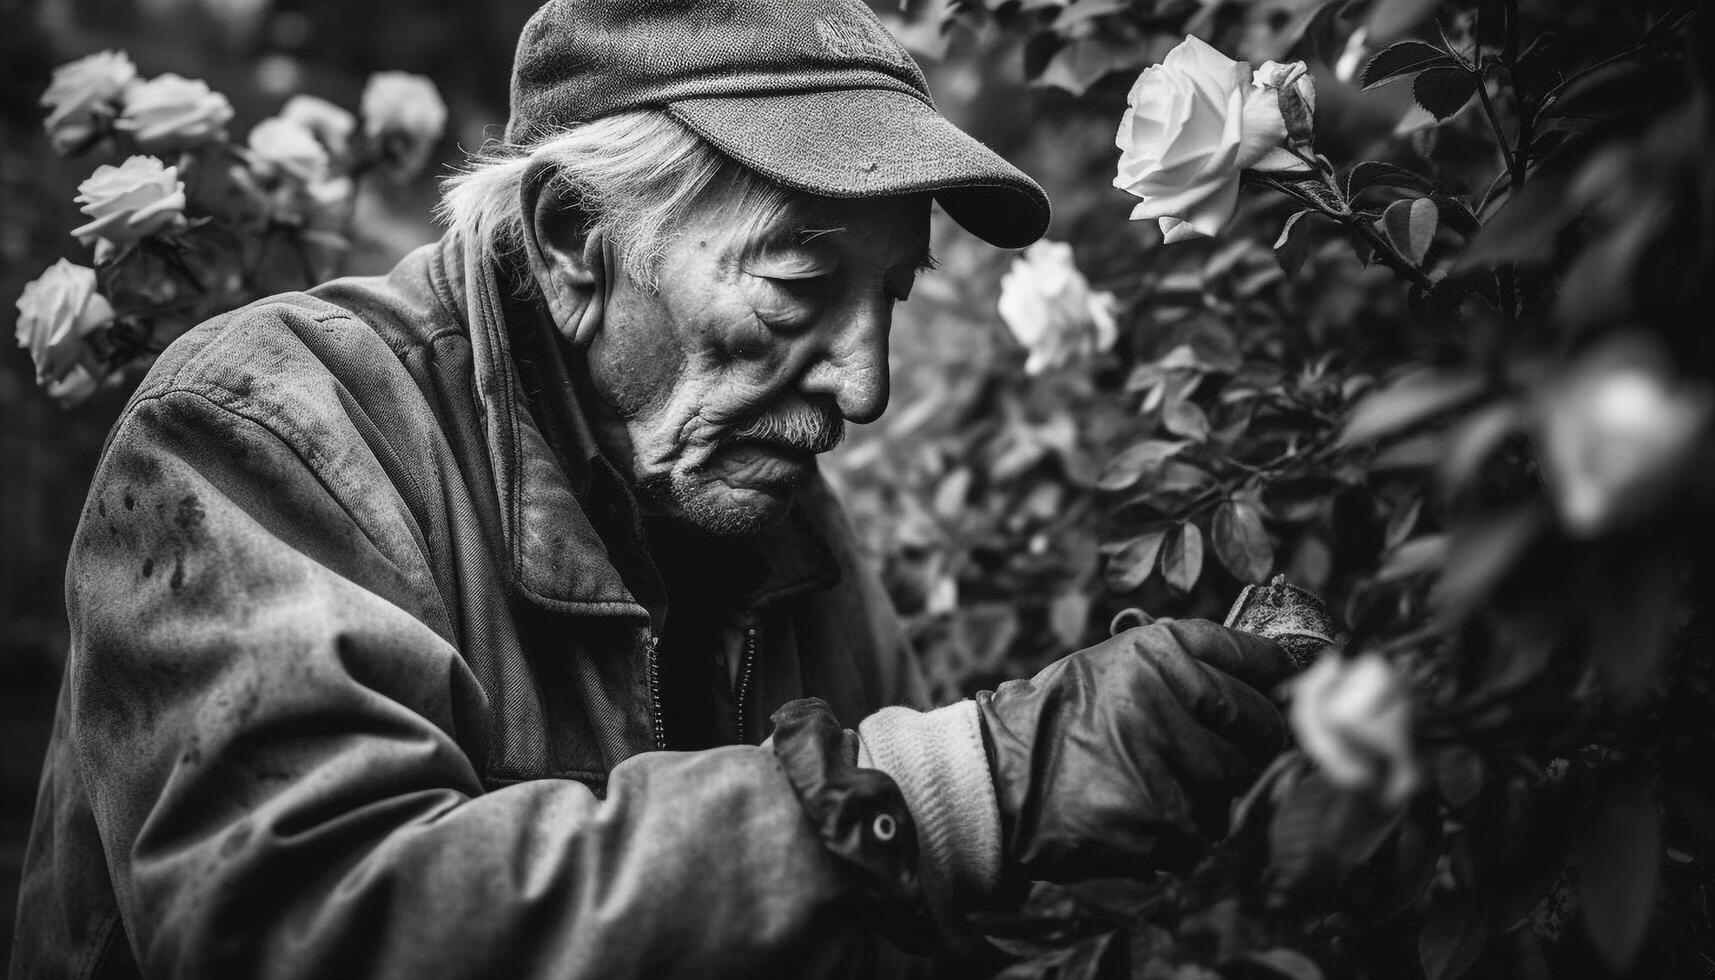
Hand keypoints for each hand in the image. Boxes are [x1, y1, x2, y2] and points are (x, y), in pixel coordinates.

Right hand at [975, 619, 1293, 883]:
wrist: (999, 777)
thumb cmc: (1060, 717)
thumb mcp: (1115, 662)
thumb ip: (1184, 662)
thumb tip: (1272, 668)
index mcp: (1158, 652)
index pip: (1255, 658)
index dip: (1276, 676)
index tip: (1283, 686)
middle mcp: (1166, 699)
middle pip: (1260, 729)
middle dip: (1249, 744)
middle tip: (1219, 751)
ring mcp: (1164, 761)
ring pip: (1234, 785)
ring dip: (1210, 792)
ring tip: (1160, 784)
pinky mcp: (1160, 819)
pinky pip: (1204, 830)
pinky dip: (1183, 831)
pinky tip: (1142, 814)